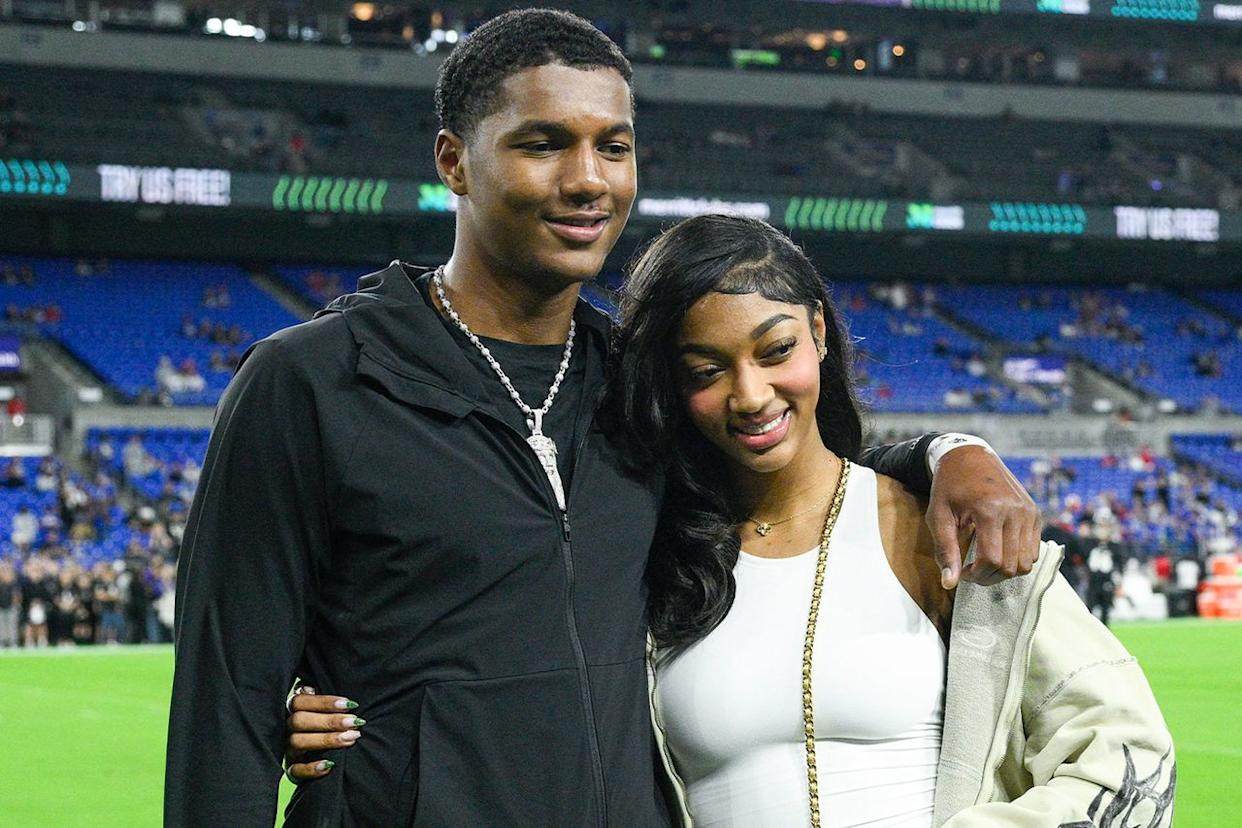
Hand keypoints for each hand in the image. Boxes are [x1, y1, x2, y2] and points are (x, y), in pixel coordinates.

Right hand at [283, 686, 364, 782]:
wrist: (324, 753)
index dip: (324, 702)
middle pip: (298, 720)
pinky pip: (295, 770)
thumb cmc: (327, 722)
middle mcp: (286, 728)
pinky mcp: (291, 770)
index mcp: (292, 710)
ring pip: (297, 742)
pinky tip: (330, 764)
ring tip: (351, 738)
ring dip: (326, 740)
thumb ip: (319, 695)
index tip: (349, 704)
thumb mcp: (324, 708)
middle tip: (355, 722)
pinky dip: (311, 768)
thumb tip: (310, 687)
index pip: (300, 701)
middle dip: (329, 721)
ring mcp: (287, 749)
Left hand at [926, 446, 1040, 588]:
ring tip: (984, 562)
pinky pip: (1033, 550)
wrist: (970, 457)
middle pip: (1011, 566)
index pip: (991, 560)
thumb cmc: (949, 487)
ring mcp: (1029, 512)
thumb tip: (949, 583)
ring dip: (1005, 571)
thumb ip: (945, 550)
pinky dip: (1017, 558)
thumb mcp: (938, 516)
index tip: (962, 573)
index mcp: (990, 510)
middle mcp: (1016, 511)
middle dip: (989, 577)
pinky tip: (998, 550)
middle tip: (971, 571)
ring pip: (1026, 563)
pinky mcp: (1035, 513)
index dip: (975, 576)